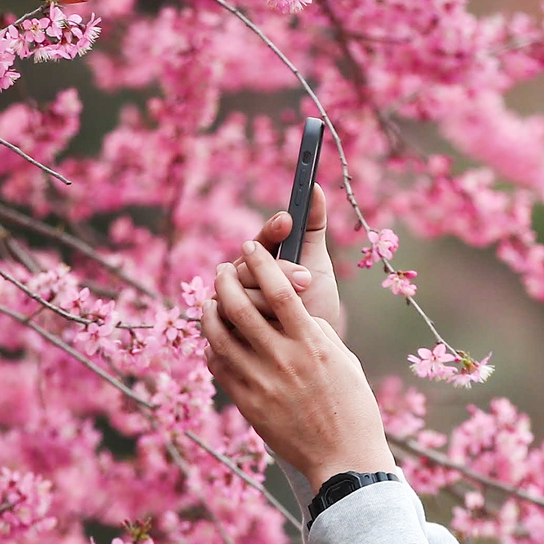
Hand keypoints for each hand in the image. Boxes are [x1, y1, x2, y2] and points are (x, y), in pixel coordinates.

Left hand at [202, 239, 394, 489]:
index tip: (251, 246)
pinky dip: (213, 346)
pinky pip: (219, 366)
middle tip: (222, 269)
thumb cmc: (351, 407)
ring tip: (210, 299)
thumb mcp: (343, 360)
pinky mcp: (247, 404)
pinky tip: (216, 338)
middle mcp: (283, 360)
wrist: (343, 458)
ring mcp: (261, 383)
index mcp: (312, 344)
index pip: (279, 289)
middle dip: (225, 280)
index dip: (261, 261)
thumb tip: (291, 310)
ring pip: (219, 335)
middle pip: (239, 307)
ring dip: (209, 310)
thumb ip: (315, 332)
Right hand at [235, 183, 343, 339]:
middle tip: (306, 279)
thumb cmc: (316, 305)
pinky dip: (257, 322)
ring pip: (241, 292)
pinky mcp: (225, 330)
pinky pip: (232, 319)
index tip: (288, 220)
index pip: (260, 239)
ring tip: (297, 310)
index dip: (272, 229)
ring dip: (271, 300)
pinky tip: (275, 325)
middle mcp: (241, 278)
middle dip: (281, 270)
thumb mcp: (318, 266)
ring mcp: (230, 304)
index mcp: (261, 259)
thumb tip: (317, 188)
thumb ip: (313, 228)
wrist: (314, 354)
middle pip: (248, 264)